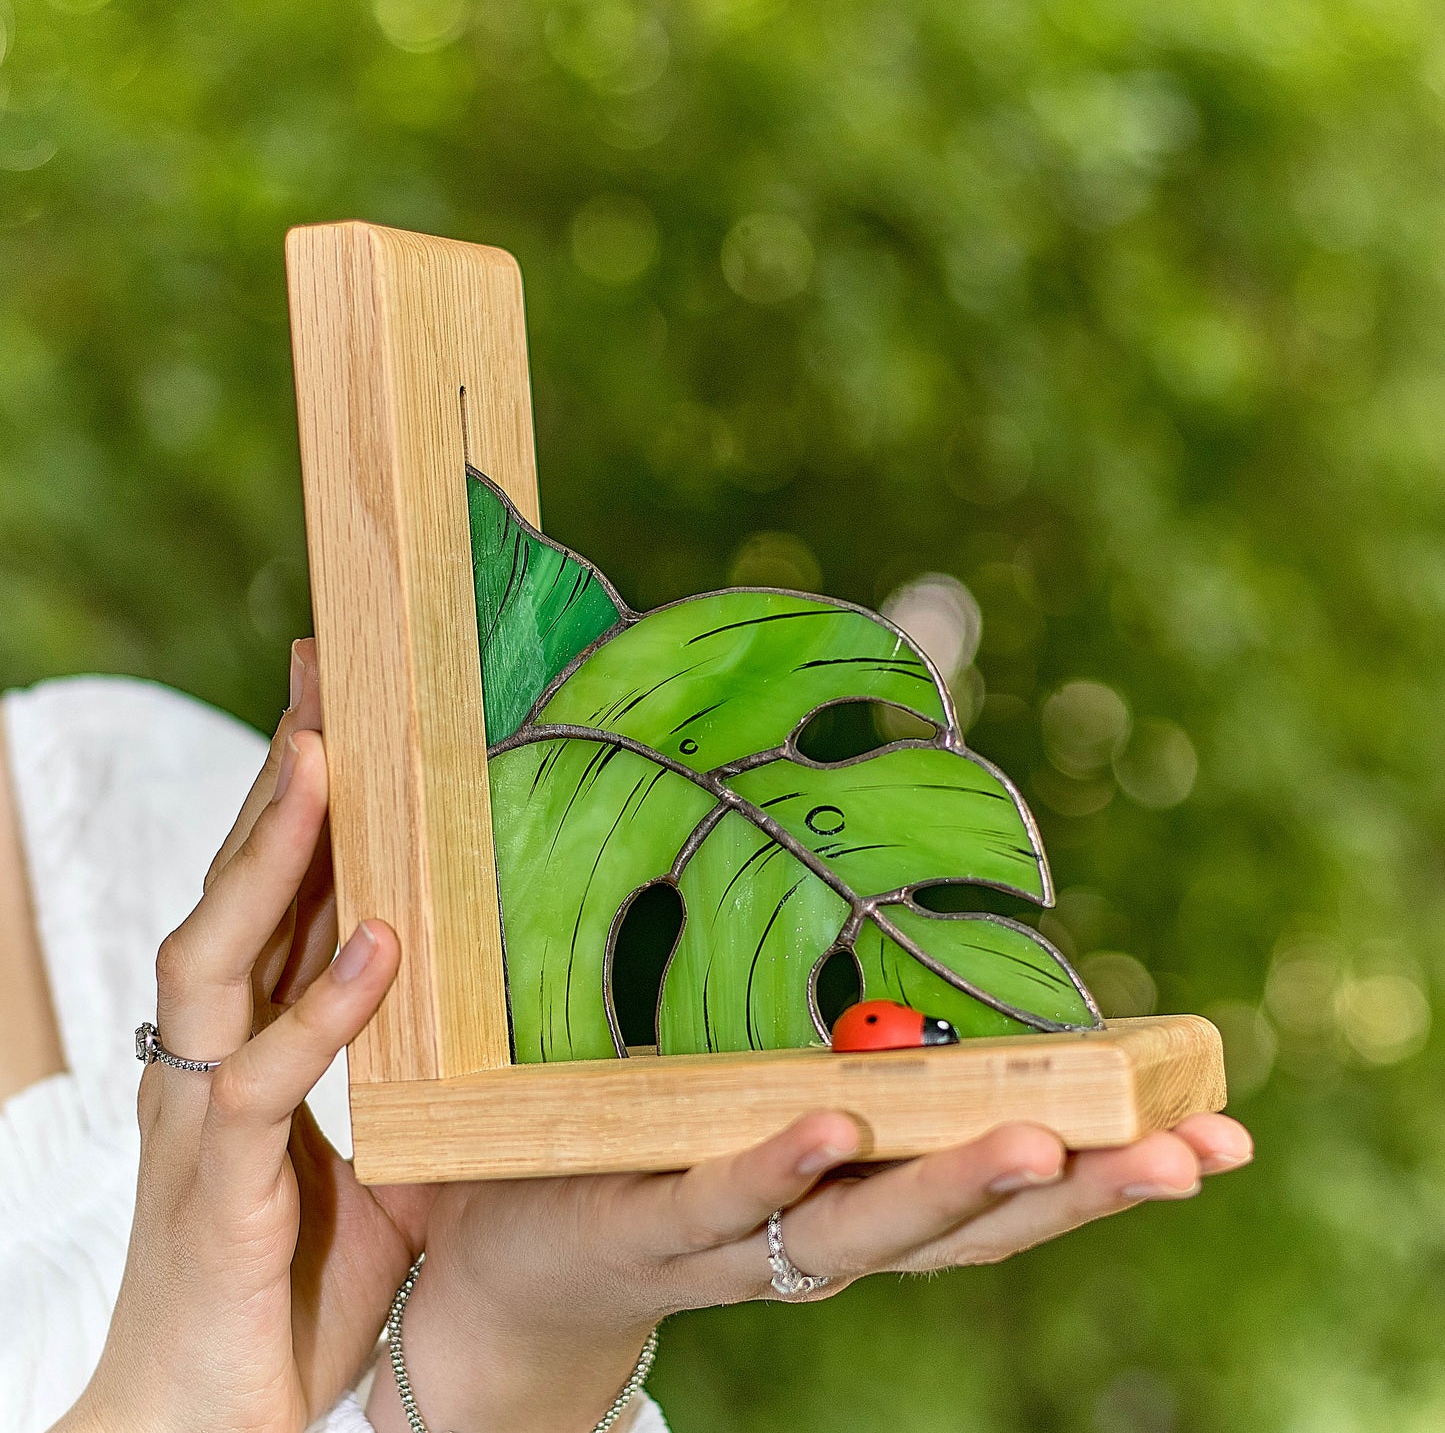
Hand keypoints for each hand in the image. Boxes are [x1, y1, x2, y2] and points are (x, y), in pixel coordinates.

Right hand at [55, 642, 431, 1432]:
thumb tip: (487, 1010)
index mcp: (254, 1038)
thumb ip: (416, 1075)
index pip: (275, 891)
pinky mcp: (214, 1185)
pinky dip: (317, 1008)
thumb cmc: (292, 1280)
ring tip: (325, 760)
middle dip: (280, 780)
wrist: (210, 1418)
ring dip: (273, 855)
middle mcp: (212, 1054)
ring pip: (218, 953)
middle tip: (323, 675)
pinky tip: (375, 946)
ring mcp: (201, 1113)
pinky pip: (258, 1079)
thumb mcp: (384, 1153)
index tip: (343, 704)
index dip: (306, 797)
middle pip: (238, 887)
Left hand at [370, 1106, 1249, 1432]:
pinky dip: (781, 1168)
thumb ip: (853, 1086)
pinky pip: (721, 1197)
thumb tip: (934, 1013)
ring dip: (953, 1189)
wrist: (525, 1266)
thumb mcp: (774, 1127)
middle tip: (1188, 1156)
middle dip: (1080, 1197)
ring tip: (1044, 1141)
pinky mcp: (652, 1220)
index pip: (1001, 1200)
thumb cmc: (667, 1178)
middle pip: (963, 1230)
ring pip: (860, 1227)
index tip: (1218, 1135)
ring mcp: (744, 1242)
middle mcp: (823, 1243)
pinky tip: (833, 1122)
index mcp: (864, 1208)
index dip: (1109, 1177)